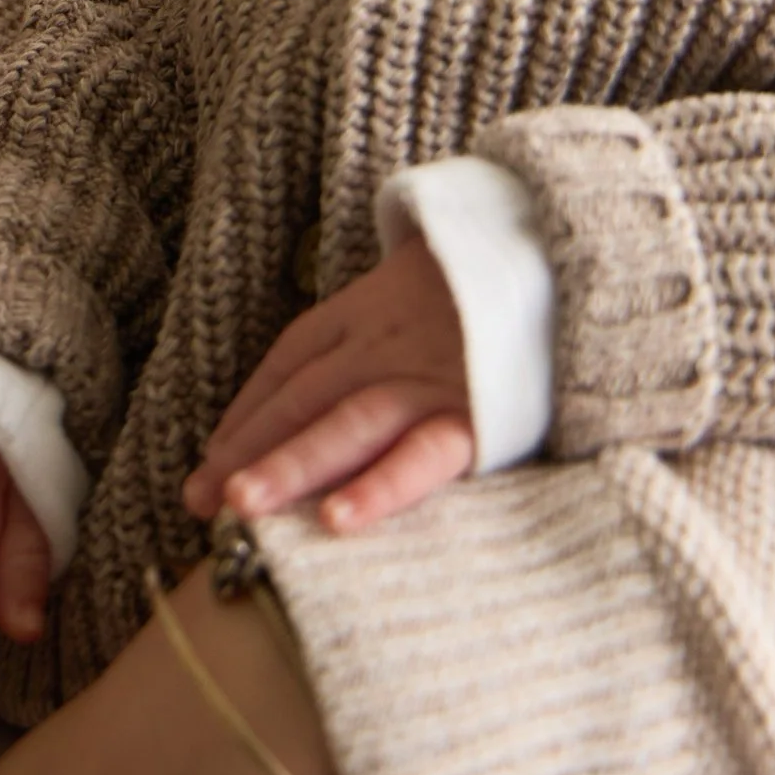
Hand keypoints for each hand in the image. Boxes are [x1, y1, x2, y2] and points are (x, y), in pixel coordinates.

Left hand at [183, 236, 473, 533]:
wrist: (579, 252)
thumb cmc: (497, 282)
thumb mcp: (425, 285)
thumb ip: (379, 326)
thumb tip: (328, 378)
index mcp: (371, 309)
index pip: (292, 363)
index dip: (248, 411)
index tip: (211, 457)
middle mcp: (388, 343)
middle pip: (304, 397)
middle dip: (249, 450)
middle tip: (196, 500)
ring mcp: (431, 378)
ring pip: (346, 425)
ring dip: (291, 467)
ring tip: (241, 510)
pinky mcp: (479, 413)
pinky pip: (421, 455)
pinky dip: (379, 488)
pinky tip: (337, 521)